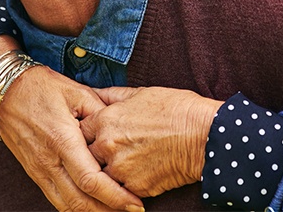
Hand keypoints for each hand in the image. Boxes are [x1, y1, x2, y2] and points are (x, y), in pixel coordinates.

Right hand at [0, 38, 142, 211]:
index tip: (135, 202)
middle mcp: (49, 162)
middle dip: (108, 211)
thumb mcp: (78, 92)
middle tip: (133, 211)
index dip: (115, 196)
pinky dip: (76, 207)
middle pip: (80, 202)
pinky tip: (93, 205)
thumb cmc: (44, 87)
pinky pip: (56, 200)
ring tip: (116, 211)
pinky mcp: (35, 174)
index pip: (91, 180)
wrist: (6, 92)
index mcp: (62, 140)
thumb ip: (101, 114)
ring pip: (67, 206)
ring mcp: (39, 171)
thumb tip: (120, 132)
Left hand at [80, 86, 221, 198]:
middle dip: (92, 154)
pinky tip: (138, 173)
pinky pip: (119, 190)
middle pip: (85, 155)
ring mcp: (119, 169)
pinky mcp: (134, 188)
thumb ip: (113, 96)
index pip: (79, 130)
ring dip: (107, 171)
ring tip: (125, 163)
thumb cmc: (175, 109)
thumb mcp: (141, 93)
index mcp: (106, 119)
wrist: (203, 134)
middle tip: (108, 150)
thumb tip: (95, 94)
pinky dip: (125, 184)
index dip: (85, 132)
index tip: (92, 133)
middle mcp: (107, 145)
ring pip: (100, 176)